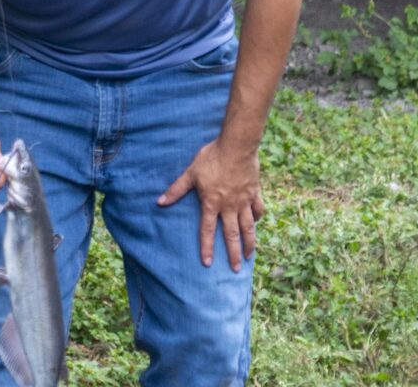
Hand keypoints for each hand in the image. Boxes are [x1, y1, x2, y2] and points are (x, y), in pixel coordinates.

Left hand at [157, 138, 264, 271]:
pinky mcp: (254, 192)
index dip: (206, 248)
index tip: (208, 263)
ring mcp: (244, 201)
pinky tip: (256, 224)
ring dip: (248, 243)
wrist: (236, 146)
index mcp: (212, 203)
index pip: (207, 230)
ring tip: (249, 256)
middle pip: (231, 235)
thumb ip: (176, 189)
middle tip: (236, 269)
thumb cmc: (211, 158)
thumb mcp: (190, 173)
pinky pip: (258, 210)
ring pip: (248, 227)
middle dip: (233, 254)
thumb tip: (159, 202)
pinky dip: (257, 218)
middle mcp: (229, 206)